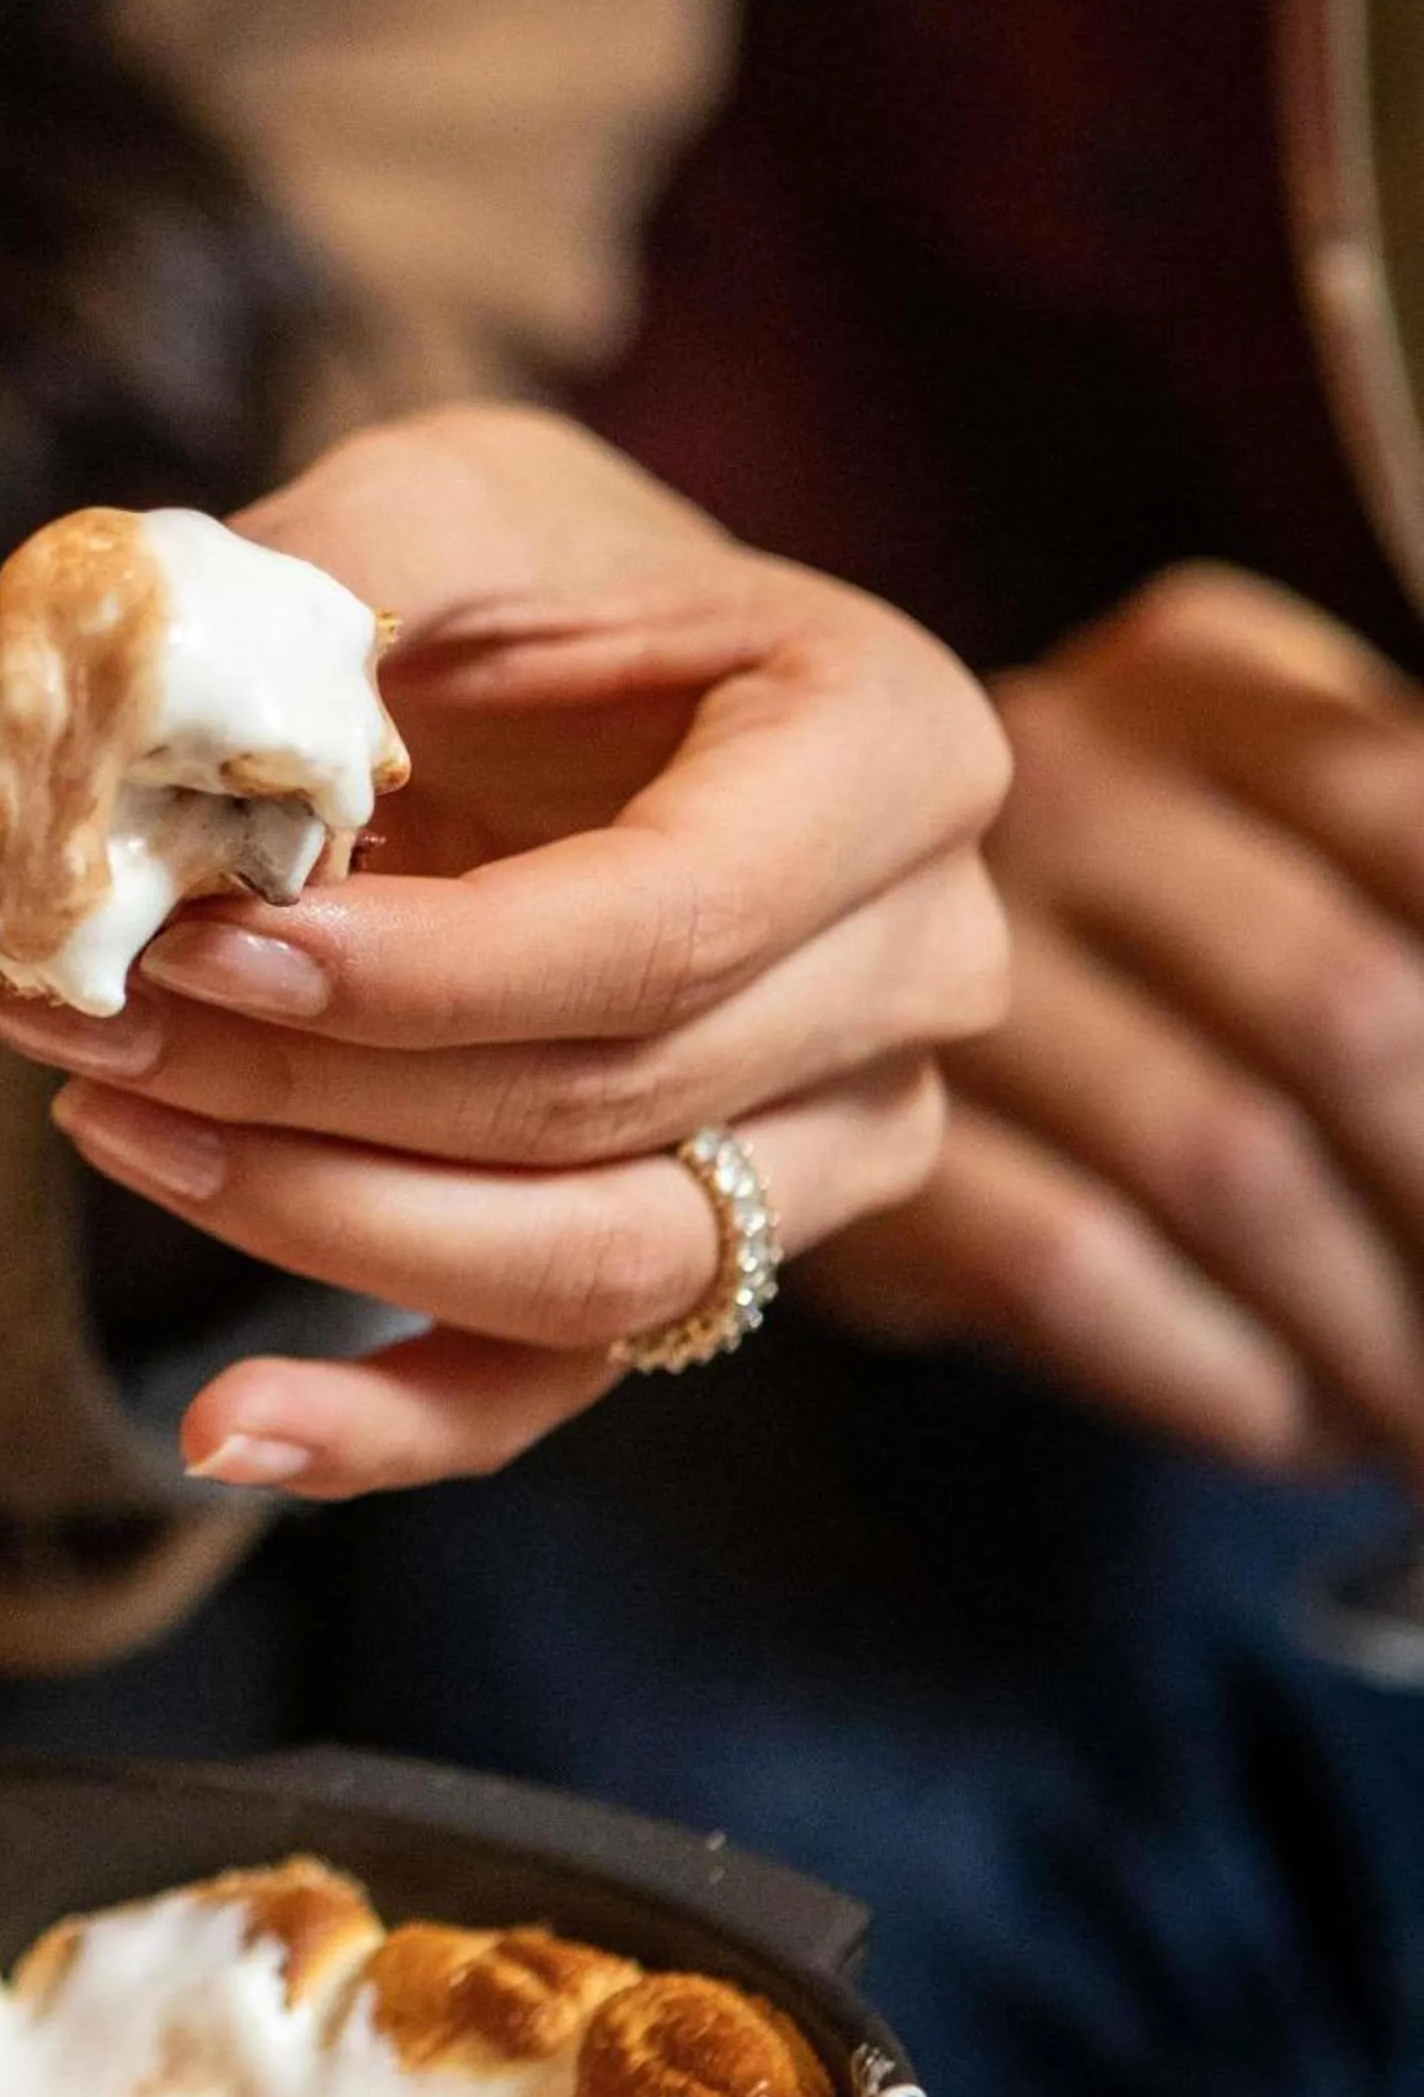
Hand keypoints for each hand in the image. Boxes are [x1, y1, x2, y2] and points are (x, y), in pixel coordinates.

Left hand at [0, 408, 1009, 1498]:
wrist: (544, 657)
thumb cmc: (485, 569)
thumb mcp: (409, 520)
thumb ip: (308, 626)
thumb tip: (139, 774)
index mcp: (889, 749)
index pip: (668, 927)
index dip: (427, 973)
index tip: (199, 948)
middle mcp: (915, 966)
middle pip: (606, 1106)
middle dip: (308, 1082)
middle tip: (79, 1016)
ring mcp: (837, 1140)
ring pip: (585, 1263)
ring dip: (315, 1221)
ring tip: (109, 1121)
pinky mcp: (712, 1251)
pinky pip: (558, 1378)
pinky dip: (387, 1425)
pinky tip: (224, 1433)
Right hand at [811, 566, 1423, 1480]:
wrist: (741, 982)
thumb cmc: (1106, 943)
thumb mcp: (1270, 844)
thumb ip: (1391, 896)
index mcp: (1193, 670)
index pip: (1416, 825)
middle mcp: (1044, 769)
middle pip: (1346, 1010)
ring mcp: (917, 941)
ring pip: (1218, 1155)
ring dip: (1373, 1337)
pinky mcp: (835, 1116)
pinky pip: (1066, 1261)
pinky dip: (1212, 1373)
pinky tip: (1283, 1426)